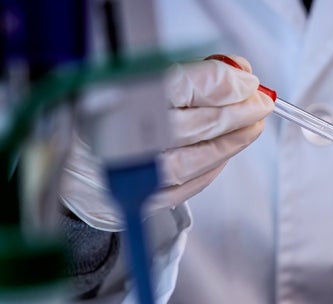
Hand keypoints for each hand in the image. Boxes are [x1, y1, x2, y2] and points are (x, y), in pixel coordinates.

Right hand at [60, 55, 273, 230]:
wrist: (71, 167)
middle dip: (240, 111)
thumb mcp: (139, 83)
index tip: (248, 81)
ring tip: (252, 126)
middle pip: (201, 123)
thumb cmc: (106, 118)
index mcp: (119, 99)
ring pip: (203, 156)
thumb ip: (187, 78)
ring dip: (235, 139)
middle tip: (260, 103)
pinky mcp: (147, 198)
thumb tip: (237, 73)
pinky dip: (216, 163)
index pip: (184, 87)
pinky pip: (194, 182)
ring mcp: (139, 173)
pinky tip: (227, 149)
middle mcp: (128, 138)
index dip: (224, 83)